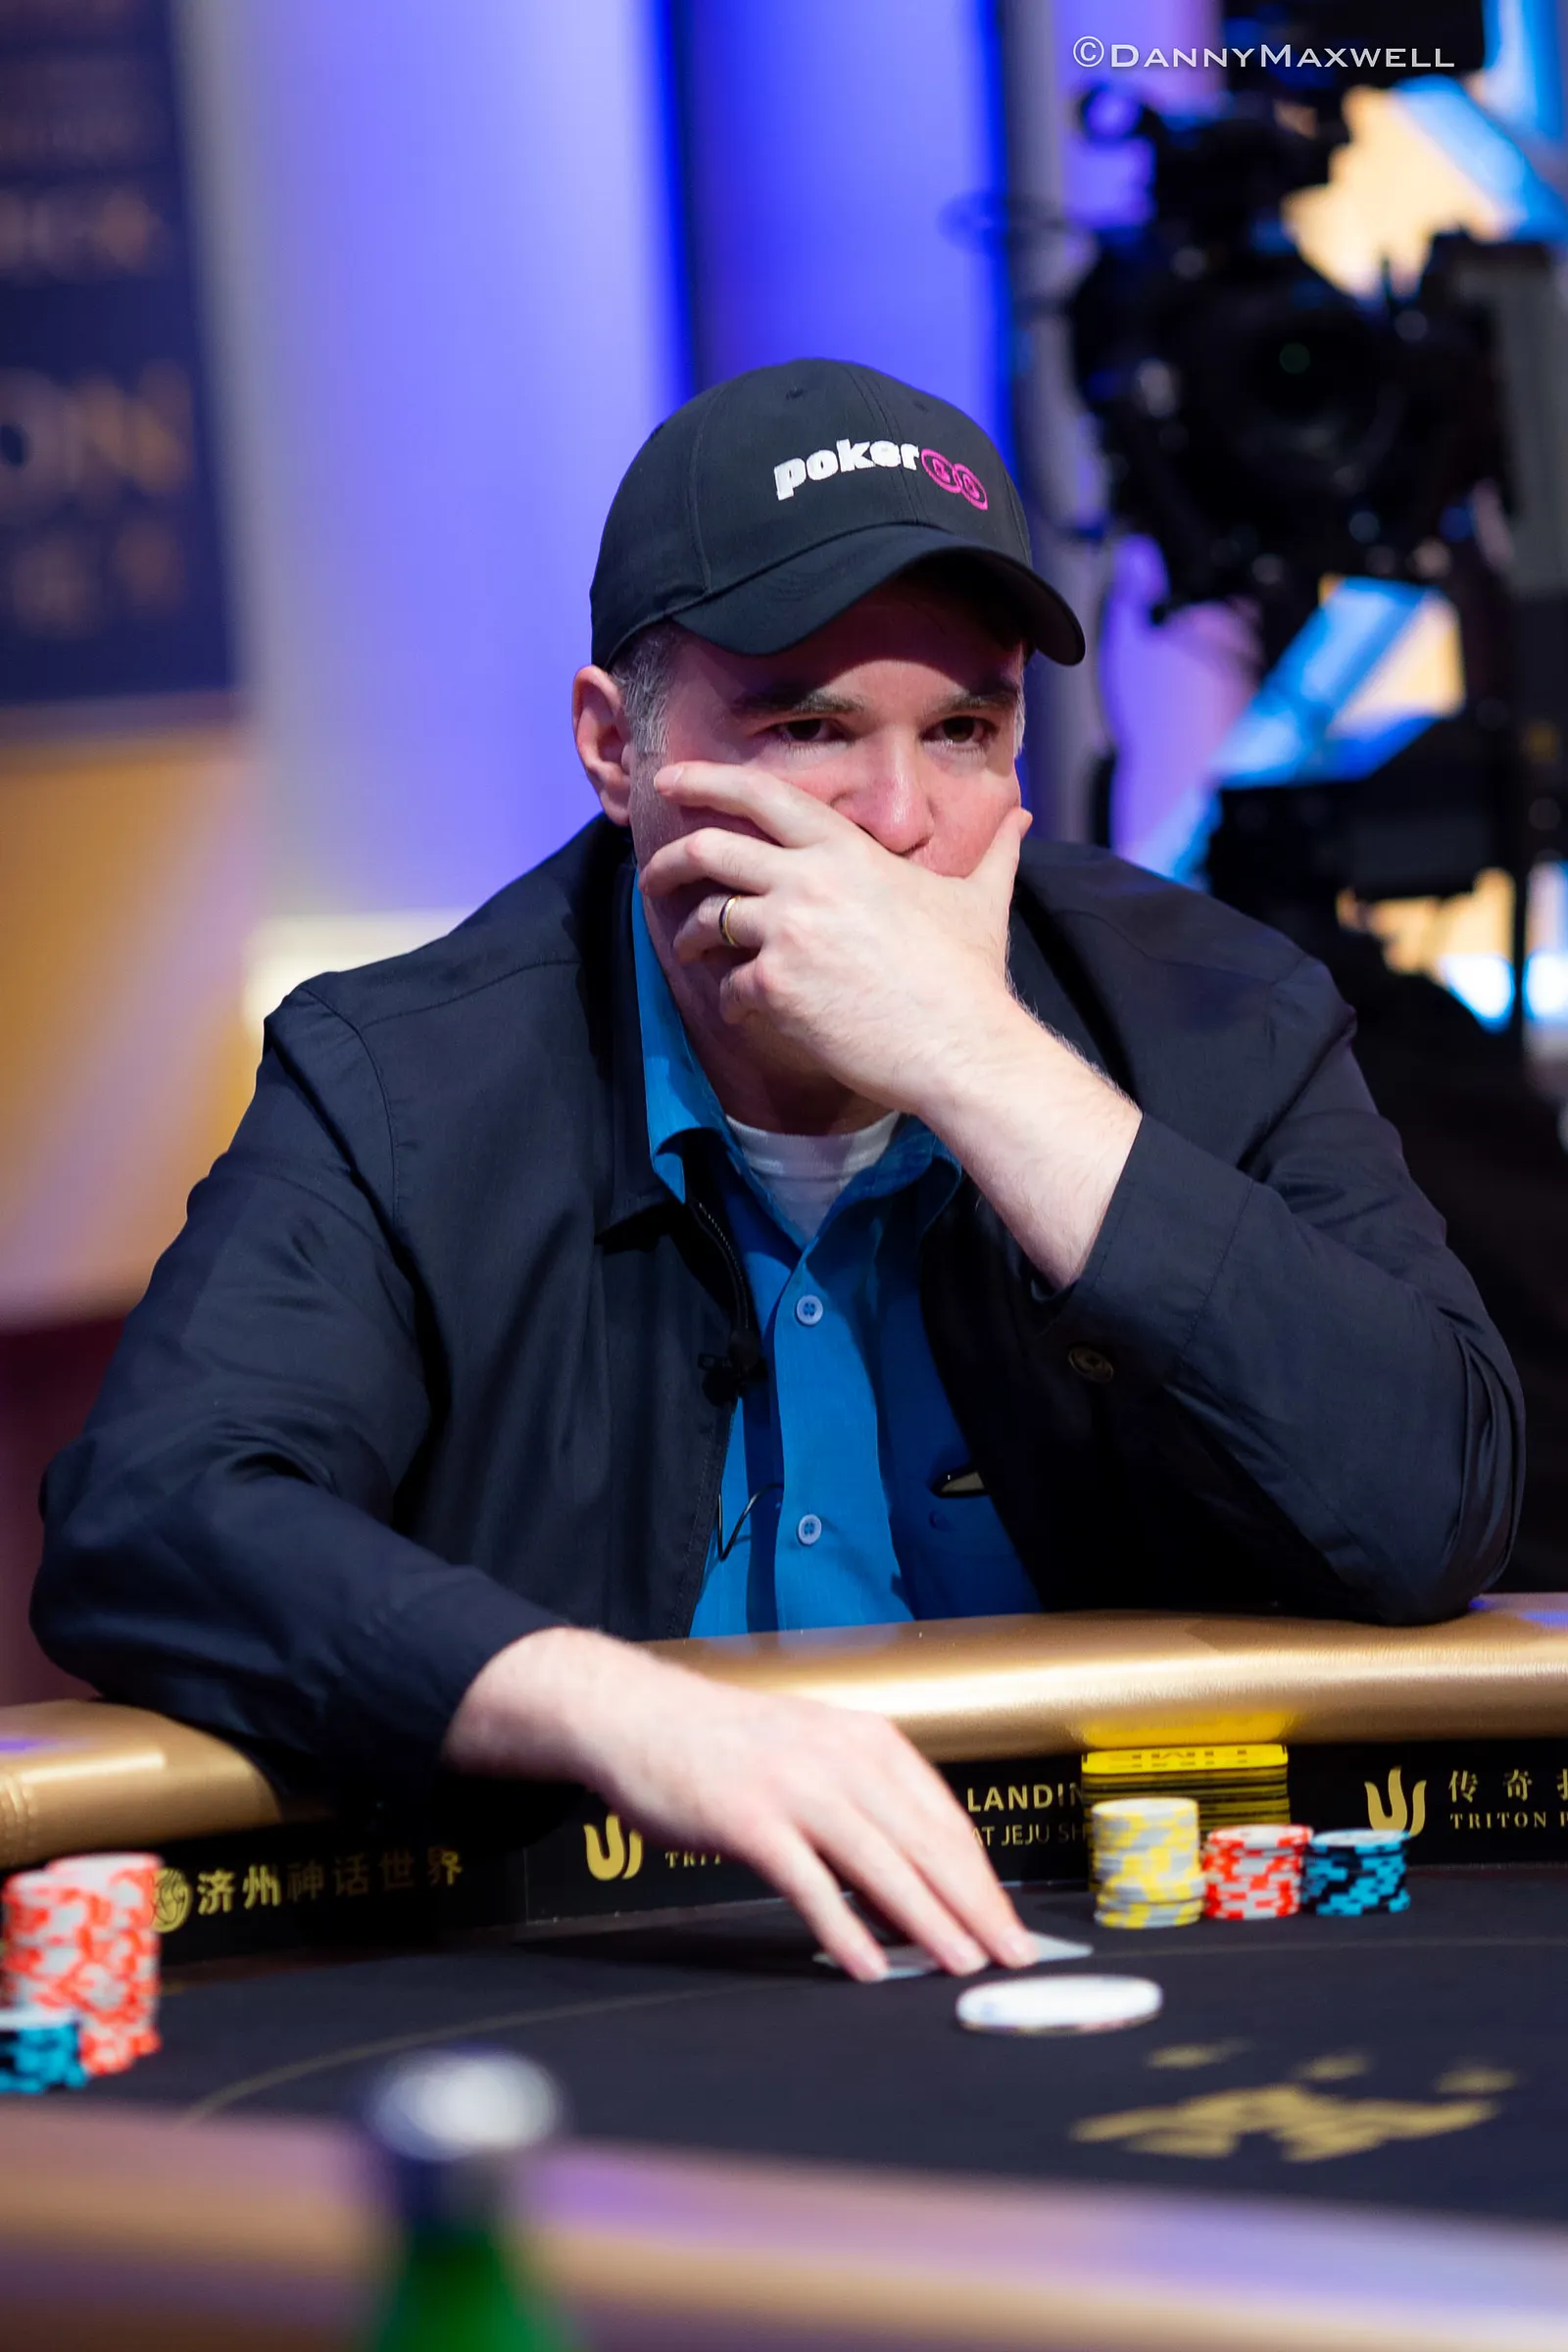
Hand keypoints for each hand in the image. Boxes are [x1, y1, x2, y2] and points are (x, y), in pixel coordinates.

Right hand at [442, 1626, 1036, 1981]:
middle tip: (1011, 1959)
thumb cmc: (728, 1746)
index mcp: (867, 1740)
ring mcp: (795, 1784)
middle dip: (975, 1907)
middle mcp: (841, 1756)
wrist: (638, 1715)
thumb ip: (863, 1805)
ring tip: (958, 1966)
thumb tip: (917, 1884)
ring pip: (880, 1862)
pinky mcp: (749, 1818)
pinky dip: (843, 1928)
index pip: (945, 1818)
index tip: (1011, 1926)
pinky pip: (809, 1882)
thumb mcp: (812, 1754)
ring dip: (927, 1921)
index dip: (984, 1879)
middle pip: (925, 1842)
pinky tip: (867, 1965)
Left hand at [638, 763, 1030, 1119]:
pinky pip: (727, 986)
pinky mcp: (776, 986)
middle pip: (709, 849)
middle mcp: (808, 880)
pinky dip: (729, 1000)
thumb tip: (1023, 819)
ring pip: (705, 920)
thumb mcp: (980, 900)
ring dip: (686, 937)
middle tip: (653, 877)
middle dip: (667, 862)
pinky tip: (744, 1011)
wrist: (962, 1046)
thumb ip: (993, 852)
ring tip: (687, 950)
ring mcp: (788, 932)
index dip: (706, 779)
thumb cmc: (969, 976)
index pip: (761, 794)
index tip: (671, 780)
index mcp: (847, 850)